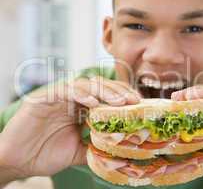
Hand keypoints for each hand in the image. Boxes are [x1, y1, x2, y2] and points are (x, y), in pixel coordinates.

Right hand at [0, 76, 140, 183]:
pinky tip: (93, 102)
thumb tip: (120, 151)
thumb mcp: (79, 152)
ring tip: (119, 102)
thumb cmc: (46, 154)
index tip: (138, 105)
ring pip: (84, 85)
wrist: (18, 162)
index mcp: (80, 109)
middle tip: (134, 101)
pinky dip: (79, 94)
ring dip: (103, 92)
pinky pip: (64, 90)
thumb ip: (96, 147)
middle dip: (118, 93)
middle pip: (99, 87)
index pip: (105, 97)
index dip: (122, 98)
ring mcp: (58, 97)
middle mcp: (71, 99)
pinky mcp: (43, 98)